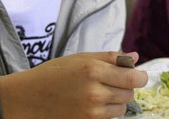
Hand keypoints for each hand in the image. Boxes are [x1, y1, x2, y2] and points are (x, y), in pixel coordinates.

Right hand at [0, 51, 147, 118]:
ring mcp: (90, 111)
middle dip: (126, 86)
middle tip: (113, 80)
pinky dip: (107, 110)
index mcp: (93, 70)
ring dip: (117, 99)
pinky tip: (94, 102)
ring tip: (101, 91)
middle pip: (129, 93)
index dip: (140, 76)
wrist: (28, 97)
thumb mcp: (81, 57)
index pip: (132, 78)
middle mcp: (94, 92)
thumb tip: (135, 56)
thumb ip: (110, 57)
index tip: (138, 74)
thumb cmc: (54, 73)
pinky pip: (109, 117)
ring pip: (121, 107)